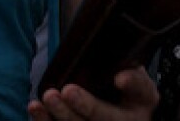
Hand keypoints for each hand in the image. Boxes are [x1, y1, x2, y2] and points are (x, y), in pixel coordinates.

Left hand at [27, 66, 158, 120]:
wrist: (112, 98)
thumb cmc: (118, 83)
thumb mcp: (128, 69)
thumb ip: (124, 64)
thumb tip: (116, 71)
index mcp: (142, 99)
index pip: (141, 90)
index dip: (132, 83)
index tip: (120, 78)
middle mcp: (127, 120)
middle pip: (108, 119)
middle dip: (88, 107)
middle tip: (69, 91)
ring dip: (63, 115)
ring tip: (48, 97)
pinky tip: (36, 108)